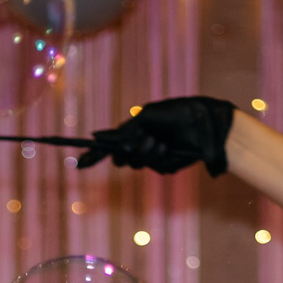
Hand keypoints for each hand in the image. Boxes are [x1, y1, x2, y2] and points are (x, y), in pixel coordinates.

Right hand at [76, 96, 236, 176]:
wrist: (202, 123)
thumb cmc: (174, 114)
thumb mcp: (145, 117)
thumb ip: (123, 130)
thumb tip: (97, 137)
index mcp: (134, 131)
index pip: (110, 146)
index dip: (94, 156)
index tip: (79, 164)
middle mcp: (142, 145)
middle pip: (121, 159)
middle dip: (126, 152)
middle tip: (140, 140)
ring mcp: (154, 157)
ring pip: (137, 165)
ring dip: (145, 153)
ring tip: (158, 141)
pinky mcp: (167, 166)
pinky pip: (155, 168)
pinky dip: (159, 158)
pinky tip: (169, 148)